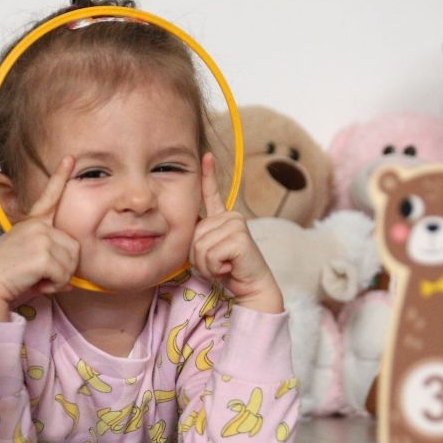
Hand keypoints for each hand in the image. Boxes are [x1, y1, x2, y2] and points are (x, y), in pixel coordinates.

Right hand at [0, 157, 79, 320]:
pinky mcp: (42, 252)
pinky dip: (53, 286)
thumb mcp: (28, 266)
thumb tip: (71, 284)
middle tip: (39, 276)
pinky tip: (35, 283)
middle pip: (74, 248)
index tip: (69, 158)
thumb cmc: (3, 280)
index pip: (49, 197)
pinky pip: (64, 275)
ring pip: (72, 262)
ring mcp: (40, 236)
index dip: (60, 177)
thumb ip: (51, 268)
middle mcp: (36, 226)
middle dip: (63, 268)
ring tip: (35, 278)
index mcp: (30, 224)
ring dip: (58, 278)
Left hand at [190, 153, 282, 312]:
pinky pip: (210, 255)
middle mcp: (230, 216)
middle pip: (194, 236)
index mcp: (222, 218)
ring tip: (224, 266)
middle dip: (199, 258)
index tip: (207, 156)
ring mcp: (236, 225)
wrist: (250, 286)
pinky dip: (215, 268)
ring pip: (200, 247)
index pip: (212, 194)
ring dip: (207, 265)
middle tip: (219, 263)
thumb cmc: (228, 270)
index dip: (208, 175)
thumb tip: (191, 229)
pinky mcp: (239, 238)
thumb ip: (200, 238)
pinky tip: (230, 267)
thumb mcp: (209, 250)